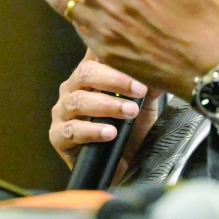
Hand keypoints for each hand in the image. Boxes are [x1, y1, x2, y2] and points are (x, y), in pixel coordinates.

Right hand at [49, 50, 163, 173]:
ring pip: (78, 101)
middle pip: (85, 73)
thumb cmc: (130, 133)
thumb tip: (160, 68)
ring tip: (129, 112)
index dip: (108, 50)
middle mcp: (71, 89)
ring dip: (107, 105)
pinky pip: (71, 130)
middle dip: (114, 80)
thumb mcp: (144, 107)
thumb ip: (149, 87)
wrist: (123, 168)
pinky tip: (110, 133)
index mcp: (89, 76)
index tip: (132, 55)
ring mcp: (62, 112)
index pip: (92, 54)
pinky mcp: (58, 137)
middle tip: (138, 89)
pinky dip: (92, 130)